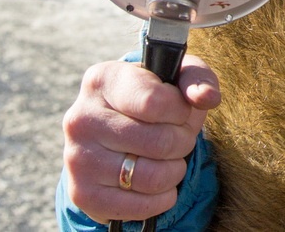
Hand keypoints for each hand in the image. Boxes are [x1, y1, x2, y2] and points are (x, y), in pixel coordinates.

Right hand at [62, 54, 220, 223]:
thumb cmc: (155, 96)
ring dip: (175, 170)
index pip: (154, 101)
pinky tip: (161, 183)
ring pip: (151, 177)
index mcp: (102, 80)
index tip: (180, 110)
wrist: (118, 130)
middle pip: (158, 142)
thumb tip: (207, 98)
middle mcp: (81, 118)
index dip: (180, 111)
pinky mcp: (82, 193)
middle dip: (182, 141)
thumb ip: (197, 79)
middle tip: (179, 136)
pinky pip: (139, 207)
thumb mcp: (177, 76)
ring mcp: (78, 158)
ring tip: (171, 158)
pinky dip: (162, 198)